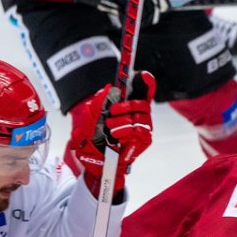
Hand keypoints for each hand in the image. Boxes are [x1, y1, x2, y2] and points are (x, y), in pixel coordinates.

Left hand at [67, 73, 153, 200]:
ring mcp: (143, 128)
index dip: (145, 82)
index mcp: (129, 107)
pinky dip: (125, 131)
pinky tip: (116, 136)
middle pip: (143, 103)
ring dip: (121, 121)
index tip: (143, 75)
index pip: (143, 91)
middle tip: (112, 111)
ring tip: (110, 128)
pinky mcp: (144, 140)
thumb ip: (99, 103)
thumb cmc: (95, 140)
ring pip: (140, 116)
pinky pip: (140, 130)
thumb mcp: (91, 118)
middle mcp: (139, 116)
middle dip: (126, 105)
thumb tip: (107, 87)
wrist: (96, 161)